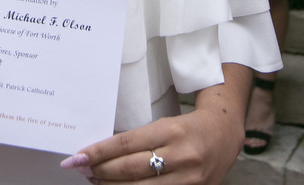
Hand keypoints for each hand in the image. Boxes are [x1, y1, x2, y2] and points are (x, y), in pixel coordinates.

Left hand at [62, 106, 243, 183]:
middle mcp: (181, 155)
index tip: (78, 157)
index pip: (126, 143)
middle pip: (130, 169)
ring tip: (95, 182)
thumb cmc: (189, 127)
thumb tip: (103, 155)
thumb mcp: (164, 125)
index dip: (99, 152)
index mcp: (171, 131)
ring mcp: (188, 178)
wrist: (225, 134)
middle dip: (101, 172)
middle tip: (82, 170)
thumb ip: (138, 141)